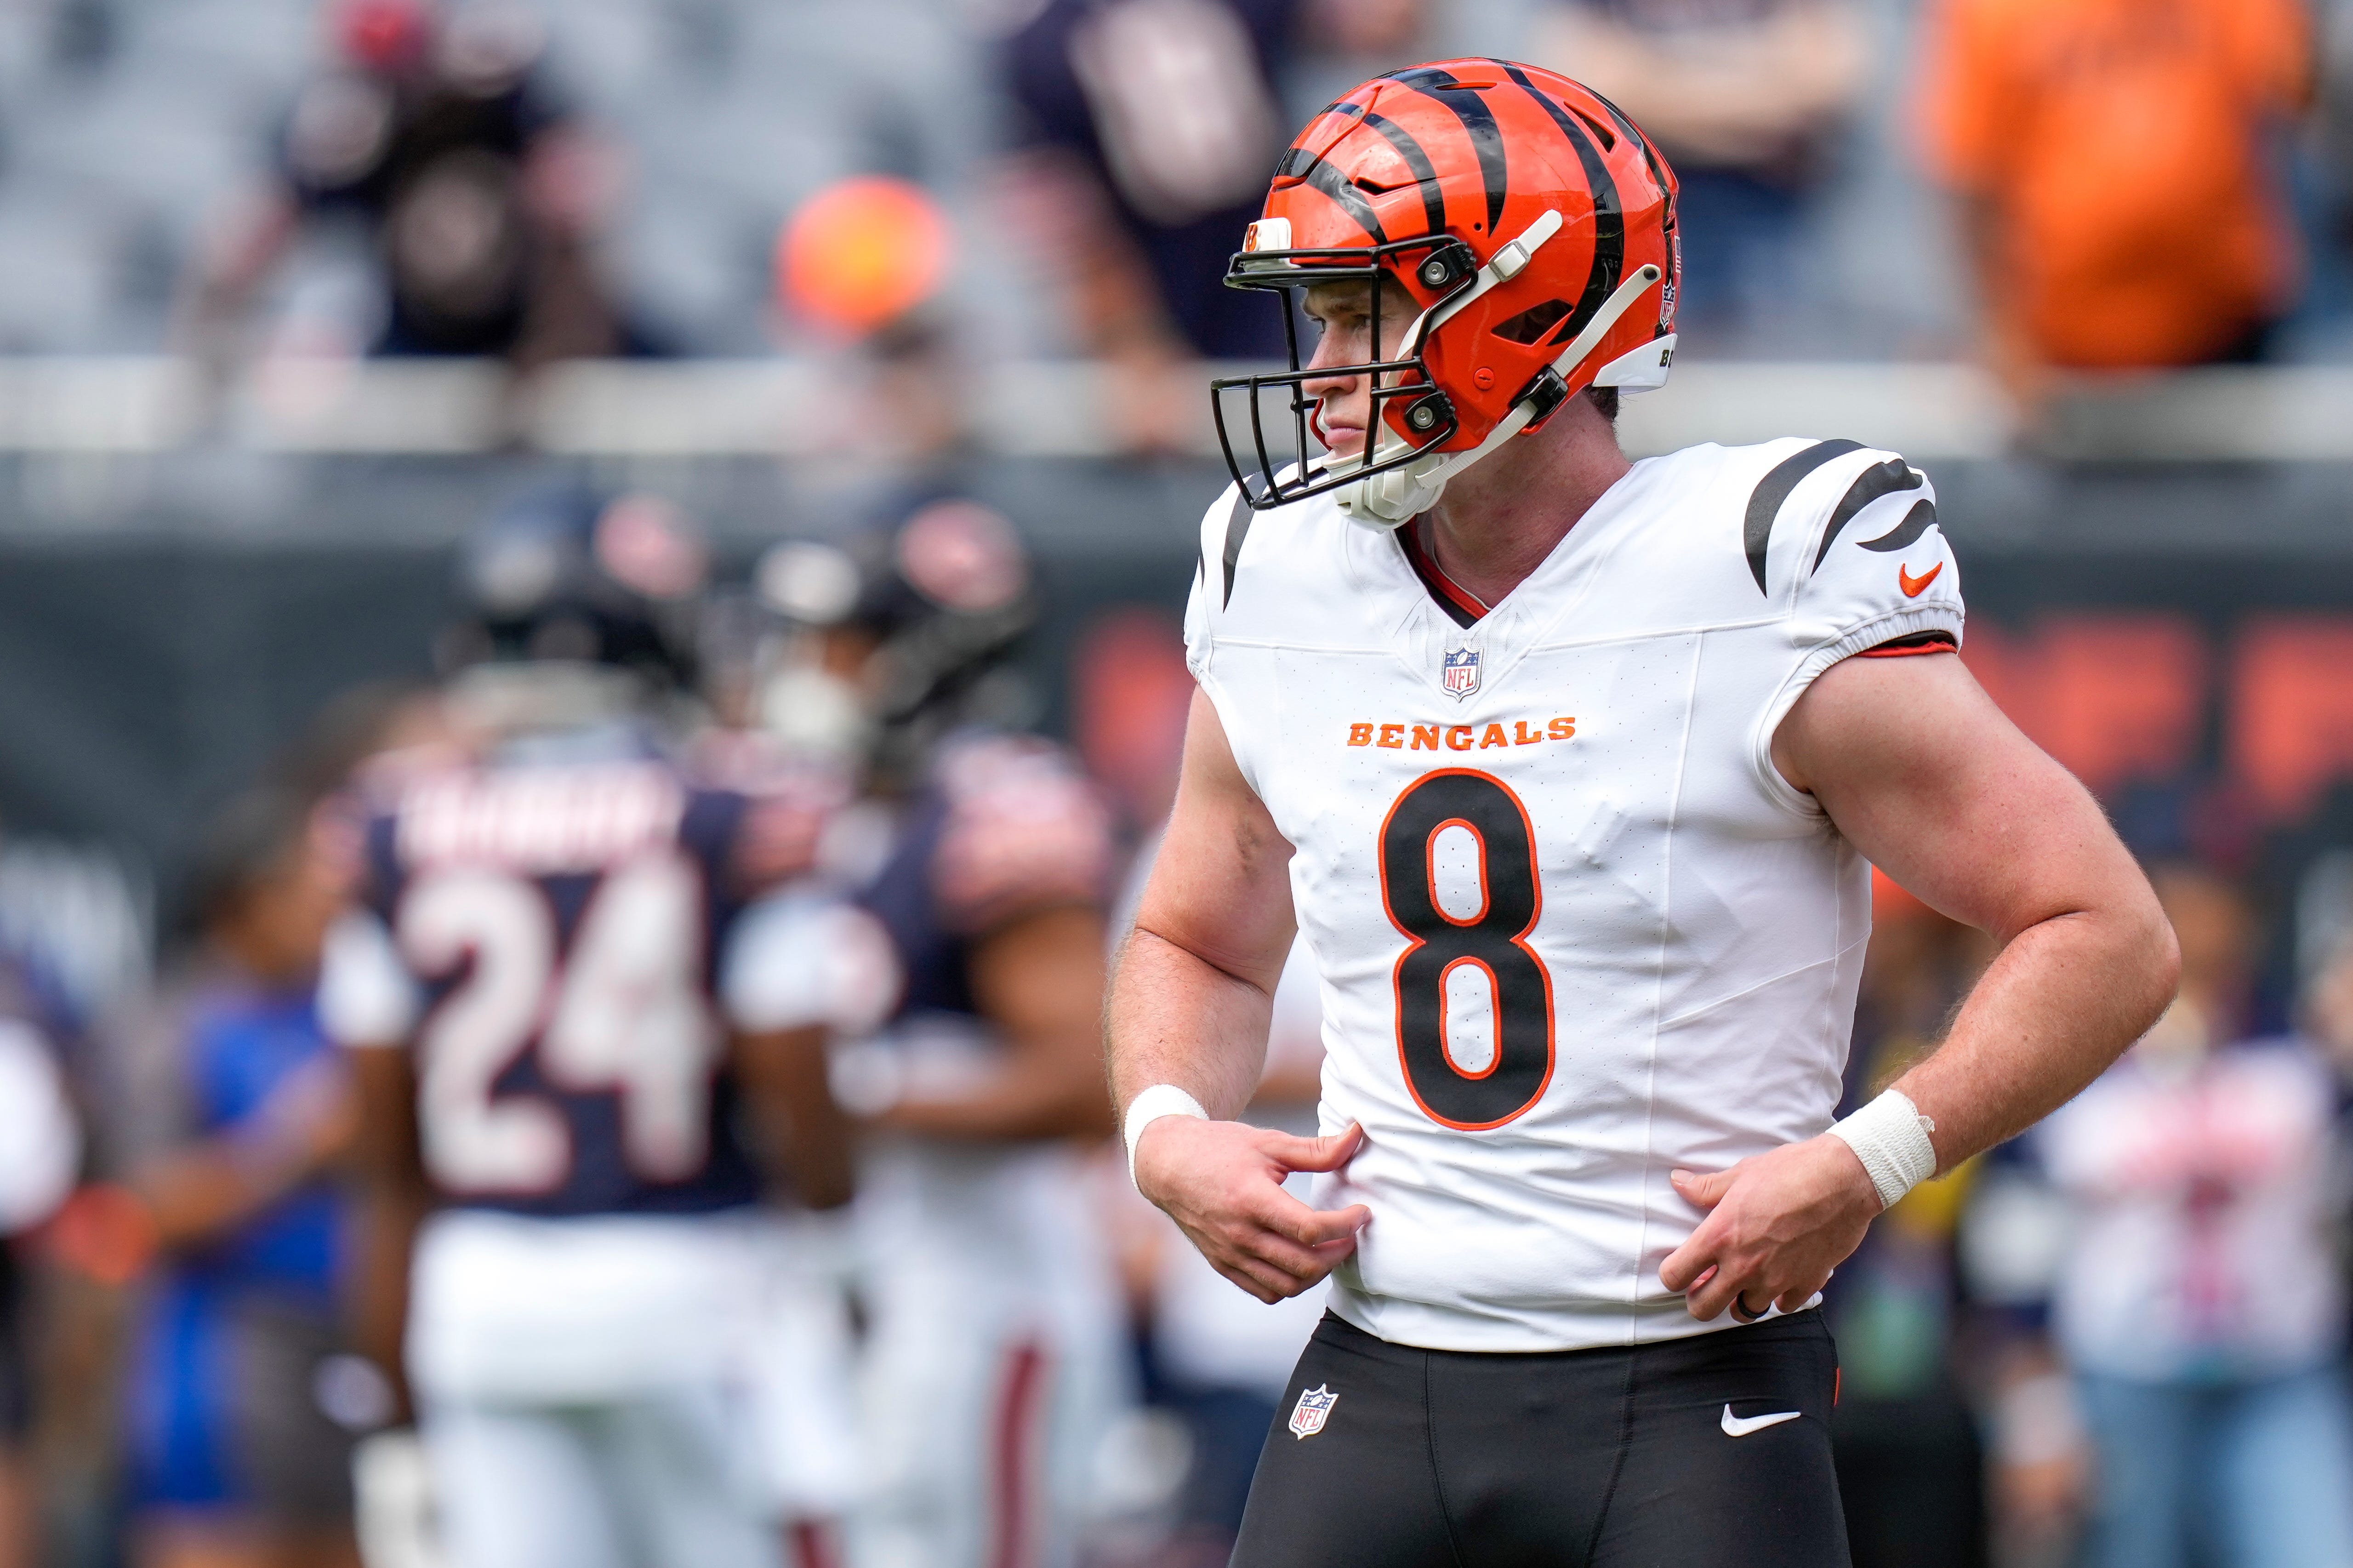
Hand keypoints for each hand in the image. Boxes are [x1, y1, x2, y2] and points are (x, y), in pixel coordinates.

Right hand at [1134, 1118, 1369, 1303]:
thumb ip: (1316, 1150)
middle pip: (1304, 1265)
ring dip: (1318, 1273)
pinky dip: (1291, 1285)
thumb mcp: (1268, 1142)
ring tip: (1330, 1249)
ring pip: (1288, 1286)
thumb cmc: (1219, 1149)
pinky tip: (1301, 1262)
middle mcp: (1240, 1234)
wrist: (1169, 1165)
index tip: (1361, 1213)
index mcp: (1252, 1199)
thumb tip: (1356, 1136)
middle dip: (1339, 1252)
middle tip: (1351, 1234)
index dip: (1345, 1225)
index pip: (1310, 1229)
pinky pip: (1266, 1292)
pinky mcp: (1224, 1265)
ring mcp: (1230, 1254)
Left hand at [1659, 1134, 1879, 1321]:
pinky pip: (1782, 1306)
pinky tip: (1780, 1277)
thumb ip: (1706, 1188)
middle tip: (1707, 1282)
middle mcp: (1743, 1265)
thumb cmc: (1791, 1170)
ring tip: (1745, 1278)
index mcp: (1720, 1236)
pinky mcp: (1806, 1284)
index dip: (1672, 1275)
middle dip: (1699, 1298)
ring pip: (1743, 1312)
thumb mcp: (1741, 1173)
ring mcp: (1775, 1279)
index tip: (1680, 1268)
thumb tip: (1678, 1182)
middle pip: (1702, 1308)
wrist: (1844, 1179)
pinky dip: (1778, 1297)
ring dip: (1739, 1298)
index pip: (1674, 1276)